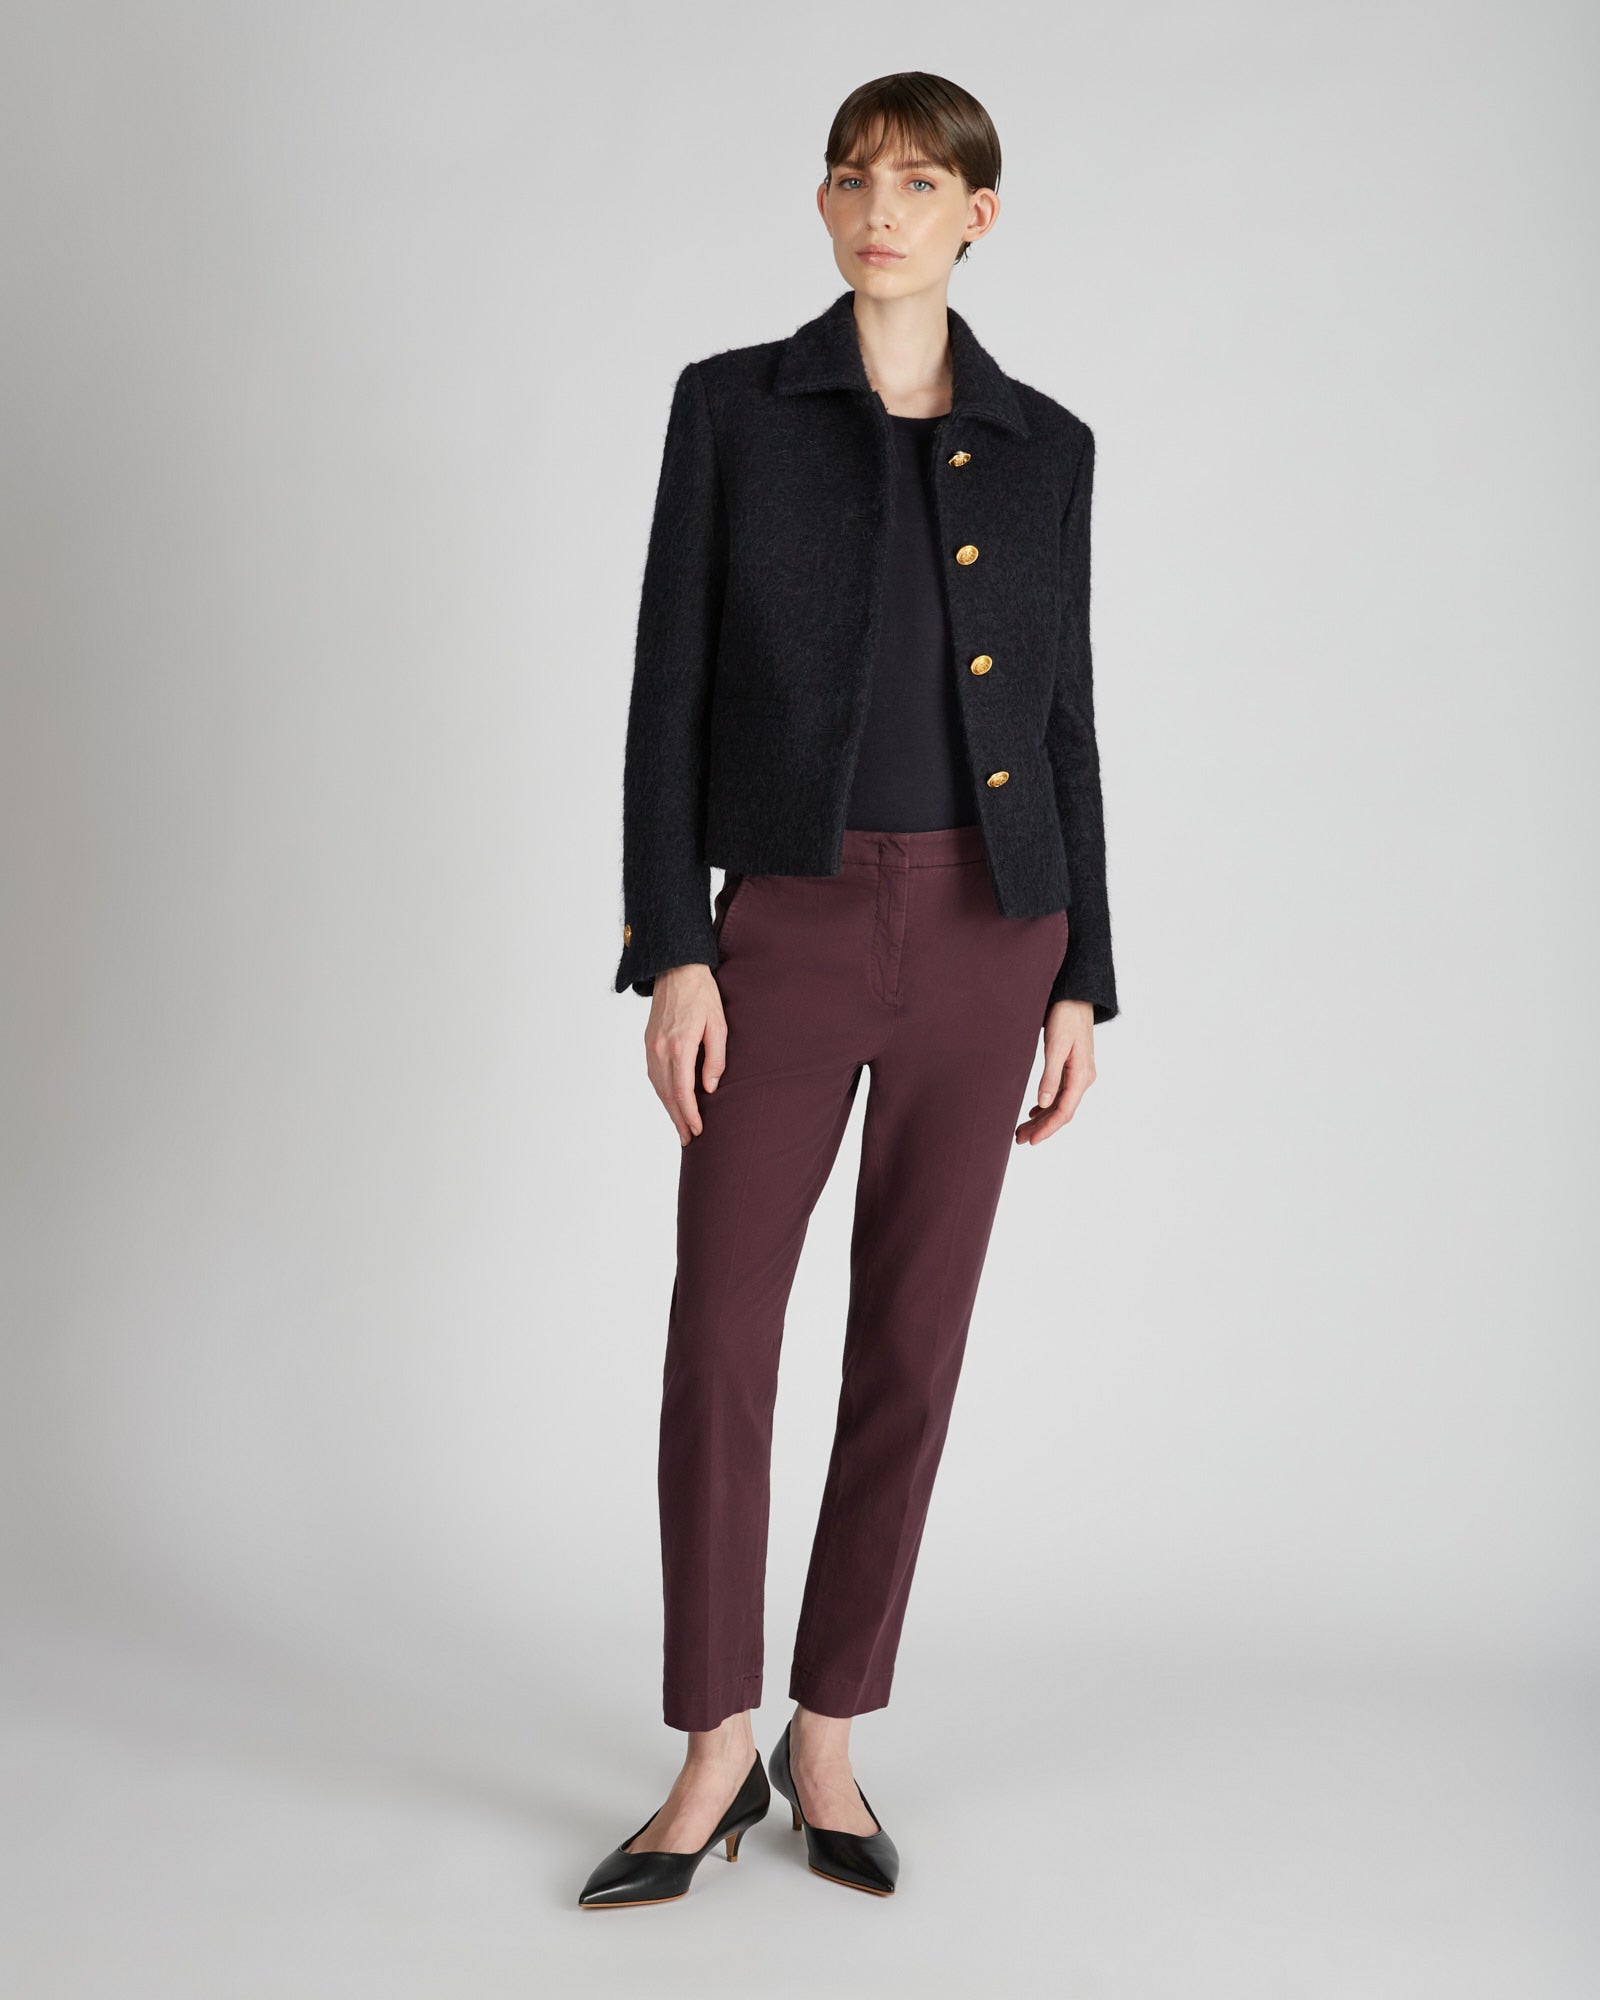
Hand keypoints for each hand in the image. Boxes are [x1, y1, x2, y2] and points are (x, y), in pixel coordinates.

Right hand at [645, 964, 727, 1144]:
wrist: (676, 969)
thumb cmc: (702, 994)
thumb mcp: (719, 1025)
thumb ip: (716, 1058)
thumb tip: (709, 1088)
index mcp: (680, 1045)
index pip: (682, 1091)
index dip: (690, 1115)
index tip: (698, 1130)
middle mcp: (660, 1049)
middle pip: (667, 1094)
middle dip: (679, 1119)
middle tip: (689, 1139)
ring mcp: (651, 1046)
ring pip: (657, 1087)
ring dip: (668, 1109)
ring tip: (681, 1126)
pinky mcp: (648, 1042)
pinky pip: (653, 1075)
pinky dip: (662, 1092)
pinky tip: (671, 1101)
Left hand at [1016, 998, 1095, 1143]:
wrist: (1076, 995)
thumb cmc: (1066, 1016)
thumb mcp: (1056, 1045)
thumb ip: (1050, 1076)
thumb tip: (1043, 1104)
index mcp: (1081, 1076)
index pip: (1064, 1111)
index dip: (1047, 1129)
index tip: (1030, 1141)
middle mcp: (1083, 1078)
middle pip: (1061, 1111)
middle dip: (1041, 1128)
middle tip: (1018, 1139)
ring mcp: (1079, 1073)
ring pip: (1060, 1104)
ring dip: (1042, 1118)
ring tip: (1022, 1130)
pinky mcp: (1072, 1067)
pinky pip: (1060, 1093)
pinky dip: (1046, 1105)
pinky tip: (1034, 1112)